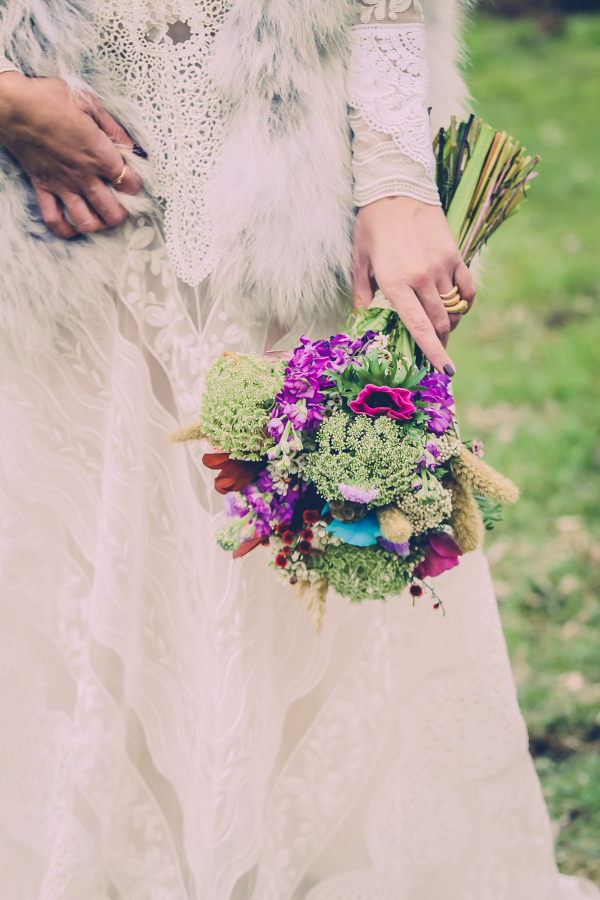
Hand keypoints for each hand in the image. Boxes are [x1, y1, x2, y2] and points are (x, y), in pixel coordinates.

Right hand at [0, 73, 142, 238]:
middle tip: (121, 204)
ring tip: (100, 216)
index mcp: (100, 155)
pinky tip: (73, 228)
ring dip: (98, 223)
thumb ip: (113, 128)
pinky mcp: (43, 188)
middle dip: (122, 212)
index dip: (135, 184)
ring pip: (87, 222)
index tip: (133, 178)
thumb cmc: (50, 99)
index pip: (129, 183)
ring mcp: (63, 186)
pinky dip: (64, 229)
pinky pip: (54, 219)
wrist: (13, 106)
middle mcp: (84, 176)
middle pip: (112, 212)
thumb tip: (132, 145)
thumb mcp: (90, 104)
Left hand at [352, 196, 475, 373]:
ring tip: (439, 326)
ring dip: (449, 324)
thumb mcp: (358, 262)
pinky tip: (455, 307)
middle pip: (439, 324)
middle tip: (433, 349)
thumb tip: (361, 324)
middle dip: (439, 342)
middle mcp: (422, 277)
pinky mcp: (455, 254)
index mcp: (396, 283)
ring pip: (453, 310)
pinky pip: (467, 289)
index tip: (446, 372)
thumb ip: (362, 296)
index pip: (419, 328)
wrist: (395, 188)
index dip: (434, 353)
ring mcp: (442, 266)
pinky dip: (464, 303)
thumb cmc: (371, 227)